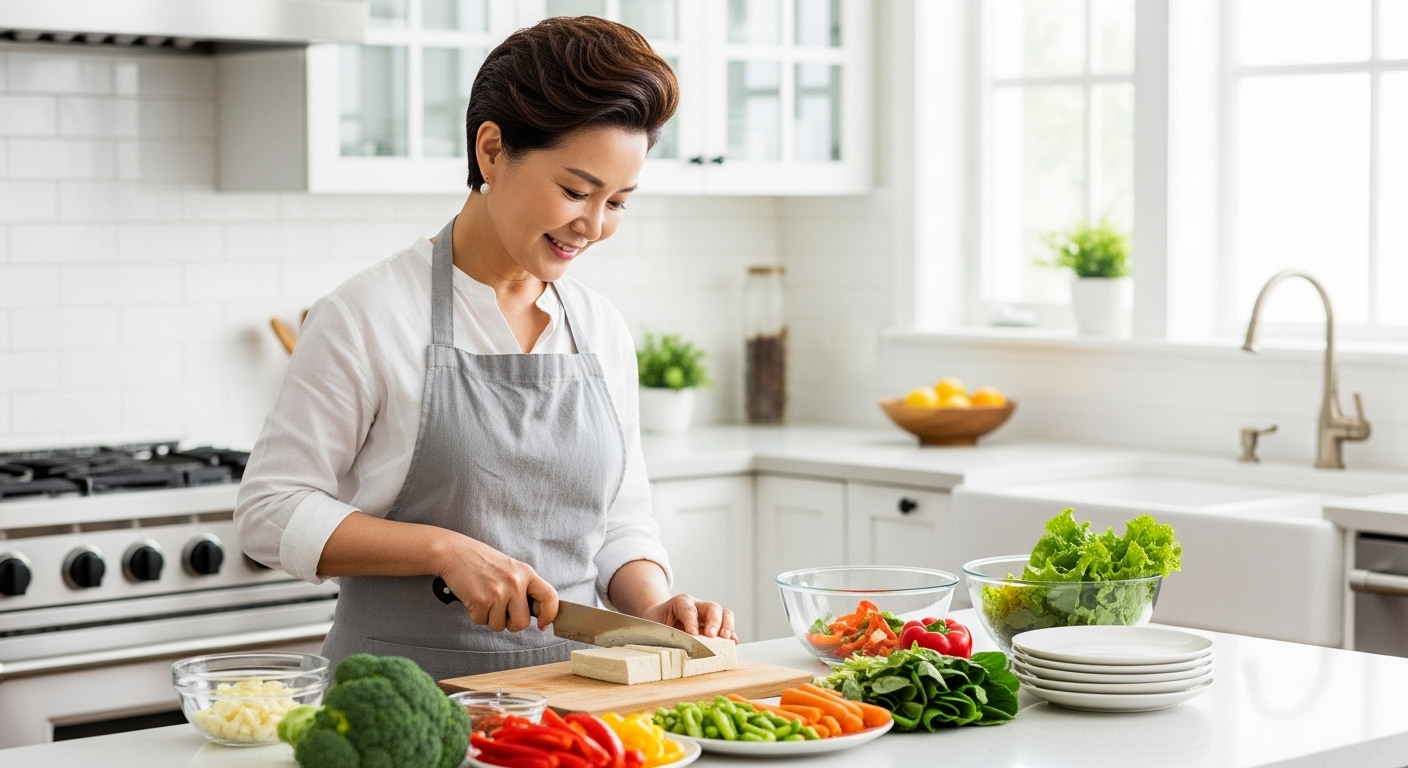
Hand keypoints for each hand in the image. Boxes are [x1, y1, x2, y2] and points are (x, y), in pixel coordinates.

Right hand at [437, 535, 558, 632]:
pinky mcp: (480, 600)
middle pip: (522, 623)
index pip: (550, 597)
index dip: (549, 615)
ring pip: (499, 626)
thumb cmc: (481, 561)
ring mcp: (498, 592)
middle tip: (500, 609)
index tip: (542, 624)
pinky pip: (482, 621)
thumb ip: (524, 587)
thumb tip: (536, 613)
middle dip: (510, 623)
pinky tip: (474, 598)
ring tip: (484, 598)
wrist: (454, 552)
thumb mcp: (511, 568)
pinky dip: (476, 614)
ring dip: (490, 618)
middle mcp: (515, 582)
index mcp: (526, 573)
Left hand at [641, 594, 735, 641]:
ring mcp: (708, 616)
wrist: (660, 618)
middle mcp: (698, 606)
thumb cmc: (657, 622)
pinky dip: (731, 635)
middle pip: (712, 608)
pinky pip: (727, 627)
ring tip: (727, 639)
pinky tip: (731, 644)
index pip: (688, 609)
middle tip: (711, 635)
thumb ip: (660, 634)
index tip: (692, 633)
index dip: (691, 620)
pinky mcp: (715, 626)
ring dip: (727, 626)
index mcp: (680, 603)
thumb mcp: (653, 625)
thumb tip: (668, 649)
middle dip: (714, 621)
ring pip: (724, 614)